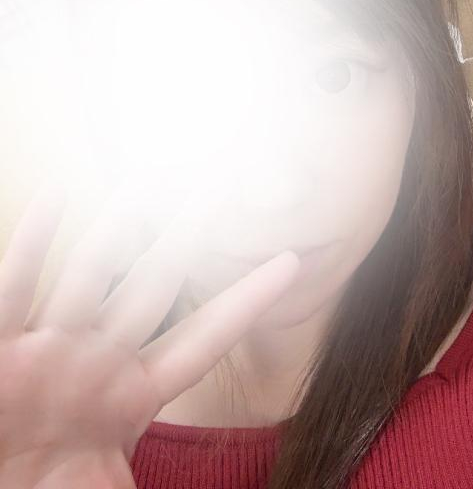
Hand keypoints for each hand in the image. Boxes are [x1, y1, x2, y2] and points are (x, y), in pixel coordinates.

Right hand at [0, 184, 299, 487]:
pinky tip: (59, 192)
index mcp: (131, 396)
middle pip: (154, 283)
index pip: (204, 337)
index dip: (248, 300)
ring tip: (154, 168)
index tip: (292, 262)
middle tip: (220, 179)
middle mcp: (95, 358)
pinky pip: (18, 284)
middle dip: (188, 233)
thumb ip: (146, 477)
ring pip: (96, 269)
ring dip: (123, 219)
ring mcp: (48, 347)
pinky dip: (35, 239)